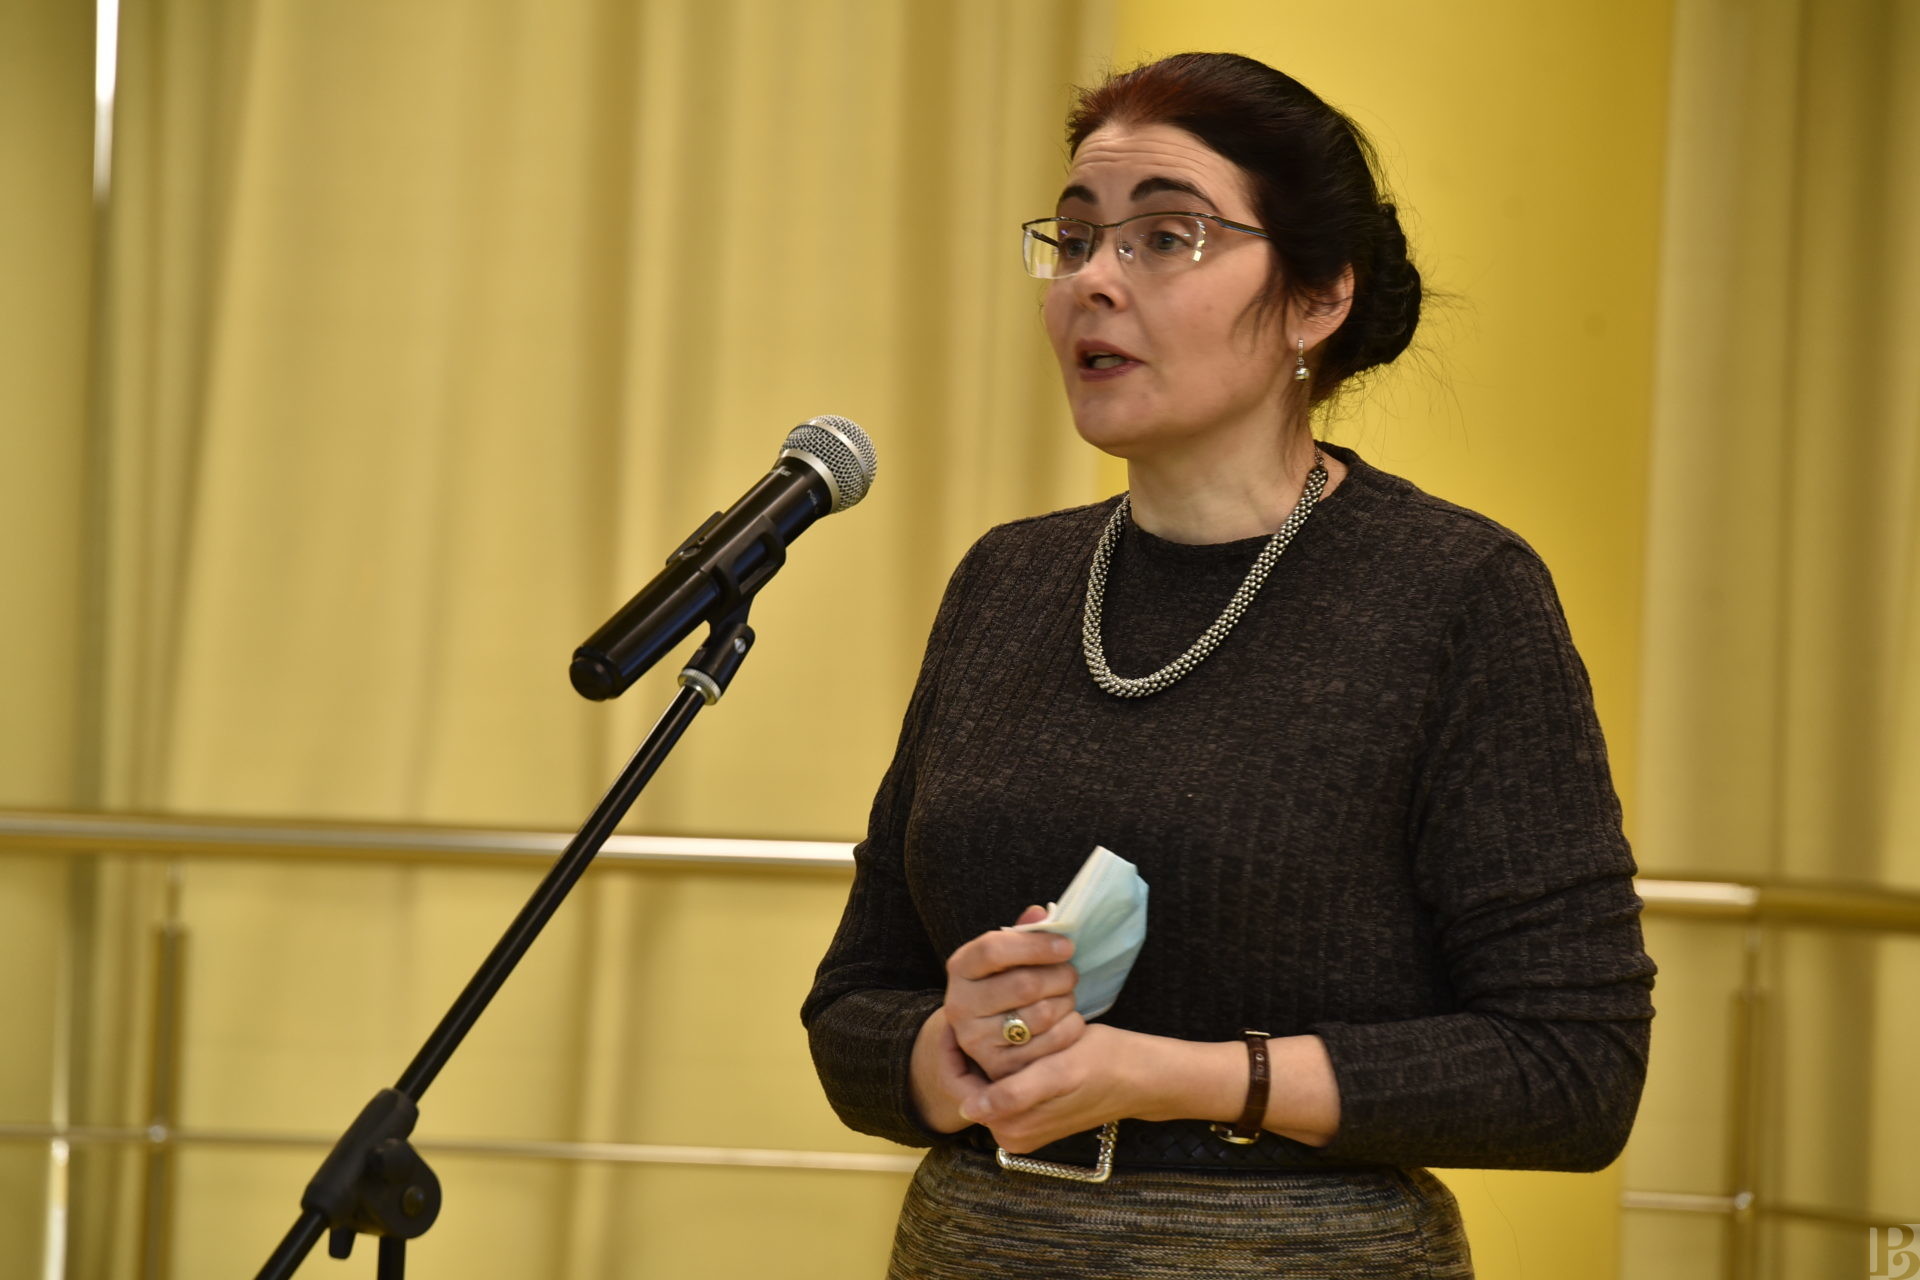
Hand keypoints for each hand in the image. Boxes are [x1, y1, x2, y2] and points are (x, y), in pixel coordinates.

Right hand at [942, 904, 1085, 1081]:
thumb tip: (1043, 913)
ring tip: (1068, 995)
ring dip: (1067, 1001)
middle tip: (1072, 973)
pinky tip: (1070, 1019)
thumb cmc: (1005, 982)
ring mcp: (976, 1040)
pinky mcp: (999, 1067)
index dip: (1036, 946)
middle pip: (1024, 985)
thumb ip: (1024, 933)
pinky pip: (1050, 1045)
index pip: (994, 949)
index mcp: (960, 967)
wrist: (987, 1031)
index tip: (1067, 946)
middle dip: (1060, 976)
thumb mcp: (1008, 955)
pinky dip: (1070, 1028)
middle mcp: (959, 1005)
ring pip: (1041, 1015)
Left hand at [959, 1022, 1155, 1152]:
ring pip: (989, 1077)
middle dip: (970, 1049)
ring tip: (990, 1014)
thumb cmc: (1104, 1065)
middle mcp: (1011, 1132)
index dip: (948, 1054)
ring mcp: (1023, 1123)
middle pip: (972, 1084)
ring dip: (987, 1049)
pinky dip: (1007, 1055)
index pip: (959, 1090)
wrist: (1141, 1076)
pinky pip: (1007, 1079)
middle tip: (971, 1009)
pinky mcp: (1035, 1111)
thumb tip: (968, 1109)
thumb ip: (1013, 1095)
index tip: (947, 1016)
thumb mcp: (1058, 1074)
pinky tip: (1015, 1030)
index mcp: (1011, 1128)